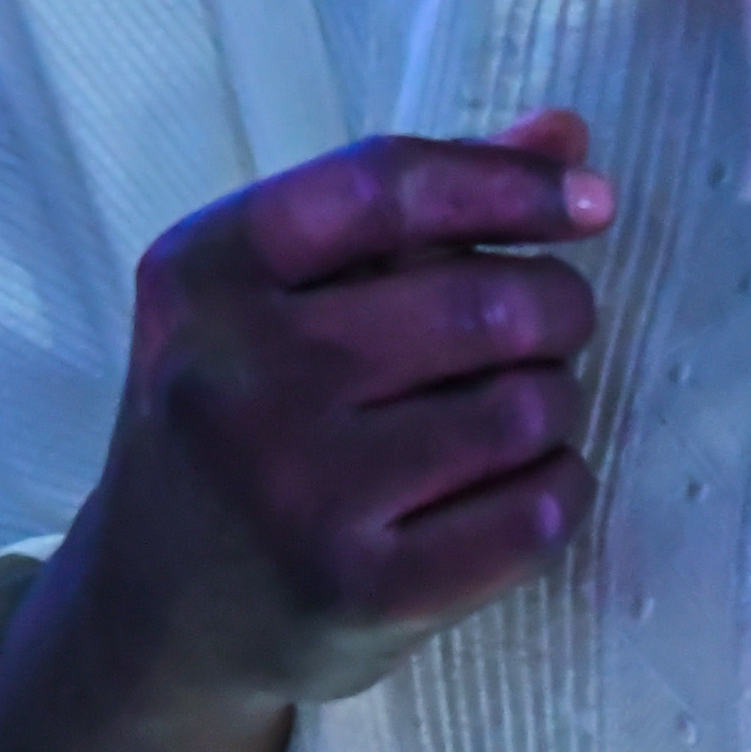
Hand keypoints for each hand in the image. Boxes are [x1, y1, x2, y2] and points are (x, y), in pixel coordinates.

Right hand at [74, 118, 613, 712]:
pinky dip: (559, 486)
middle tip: (547, 326)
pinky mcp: (361, 594)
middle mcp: (236, 380)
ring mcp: (298, 496)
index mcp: (201, 277)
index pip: (384, 185)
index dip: (509, 183)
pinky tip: (520, 486)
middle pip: (480, 301)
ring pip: (526, 407)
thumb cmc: (237, 425)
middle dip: (553, 305)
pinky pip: (537, 510)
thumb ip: (409, 209)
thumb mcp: (274, 299)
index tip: (592, 200)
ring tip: (514, 413)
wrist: (158, 616)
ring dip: (554, 400)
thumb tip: (566, 135)